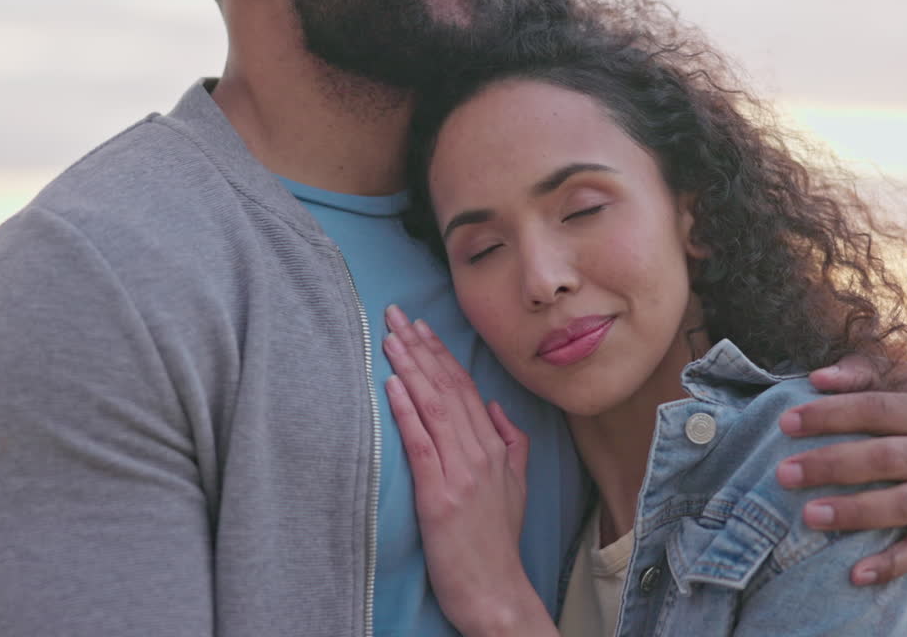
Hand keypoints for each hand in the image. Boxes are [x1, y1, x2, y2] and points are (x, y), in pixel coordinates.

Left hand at [382, 305, 555, 636]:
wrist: (497, 591)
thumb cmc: (498, 542)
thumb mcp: (516, 486)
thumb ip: (510, 442)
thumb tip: (495, 406)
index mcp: (496, 448)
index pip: (465, 388)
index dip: (441, 355)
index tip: (420, 327)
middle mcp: (481, 453)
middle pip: (447, 388)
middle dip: (419, 348)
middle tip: (395, 315)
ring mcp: (461, 473)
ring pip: (434, 407)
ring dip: (410, 369)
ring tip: (389, 338)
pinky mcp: (439, 496)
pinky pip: (422, 443)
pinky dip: (407, 410)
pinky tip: (392, 385)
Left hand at [775, 353, 906, 585]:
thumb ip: (863, 374)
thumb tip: (818, 377)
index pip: (875, 410)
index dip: (829, 415)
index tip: (785, 423)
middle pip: (884, 458)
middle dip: (830, 465)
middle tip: (783, 473)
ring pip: (902, 505)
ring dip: (854, 512)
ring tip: (808, 516)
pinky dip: (892, 565)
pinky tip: (855, 575)